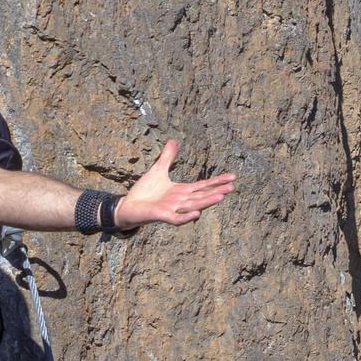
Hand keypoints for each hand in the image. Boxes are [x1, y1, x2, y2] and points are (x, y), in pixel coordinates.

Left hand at [116, 142, 236, 227]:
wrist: (128, 205)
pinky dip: (186, 217)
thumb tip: (173, 141)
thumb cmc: (144, 192)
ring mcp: (173, 209)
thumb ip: (167, 158)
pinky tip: (197, 214)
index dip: (217, 181)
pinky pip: (177, 218)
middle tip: (232, 187)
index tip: (232, 177)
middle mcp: (181, 201)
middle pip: (202, 196)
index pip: (203, 185)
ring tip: (221, 197)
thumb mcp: (157, 171)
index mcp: (182, 191)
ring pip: (193, 205)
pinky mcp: (162, 215)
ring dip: (207, 202)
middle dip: (217, 191)